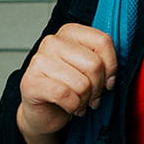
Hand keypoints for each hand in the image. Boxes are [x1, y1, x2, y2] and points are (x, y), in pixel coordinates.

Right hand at [16, 23, 118, 143]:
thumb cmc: (70, 88)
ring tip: (79, 102)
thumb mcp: (89, 70)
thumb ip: (102, 62)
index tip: (108, 81)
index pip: (103, 41)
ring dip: (85, 100)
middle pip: (94, 65)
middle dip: (97, 88)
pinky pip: (66, 95)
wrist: (45, 111)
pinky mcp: (31, 82)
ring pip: (82, 83)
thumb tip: (113, 74)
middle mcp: (52, 41)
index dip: (112, 67)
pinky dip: (73, 107)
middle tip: (91, 96)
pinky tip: (69, 107)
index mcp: (70, 32)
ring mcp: (39, 61)